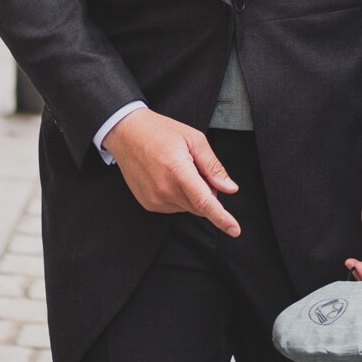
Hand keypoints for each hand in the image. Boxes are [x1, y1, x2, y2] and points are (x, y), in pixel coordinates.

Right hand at [102, 108, 240, 236]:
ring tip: (178, 168)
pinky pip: (175, 207)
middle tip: (197, 168)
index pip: (204, 201)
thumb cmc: (160, 132)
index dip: (222, 218)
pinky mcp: (149, 204)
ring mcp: (155, 200)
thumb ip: (213, 166)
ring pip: (188, 207)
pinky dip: (179, 196)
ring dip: (192, 194)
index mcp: (178, 171)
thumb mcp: (193, 139)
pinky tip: (169, 177)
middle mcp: (165, 190)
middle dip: (207, 191)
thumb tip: (229, 188)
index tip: (234, 230)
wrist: (127, 134)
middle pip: (200, 205)